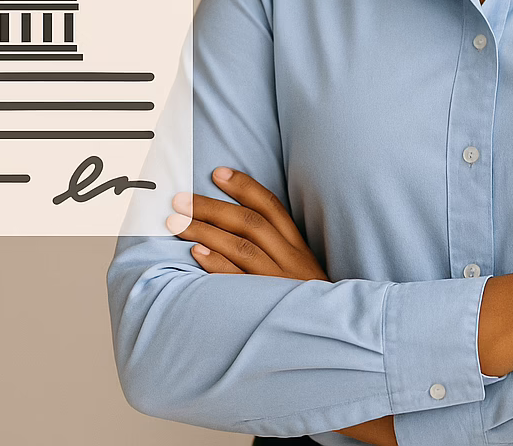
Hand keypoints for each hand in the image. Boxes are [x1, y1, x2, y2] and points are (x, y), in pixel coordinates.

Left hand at [168, 170, 393, 443]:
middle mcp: (290, 260)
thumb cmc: (309, 301)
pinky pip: (239, 283)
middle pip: (249, 224)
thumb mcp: (301, 268)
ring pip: (240, 248)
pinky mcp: (268, 307)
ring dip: (205, 232)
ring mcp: (279, 283)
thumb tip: (238, 222)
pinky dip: (217, 265)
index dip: (245, 187)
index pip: (272, 207)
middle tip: (179, 200)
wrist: (336, 340)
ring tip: (177, 223)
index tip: (217, 173)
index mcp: (299, 246)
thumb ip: (278, 245)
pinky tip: (196, 254)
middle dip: (212, 208)